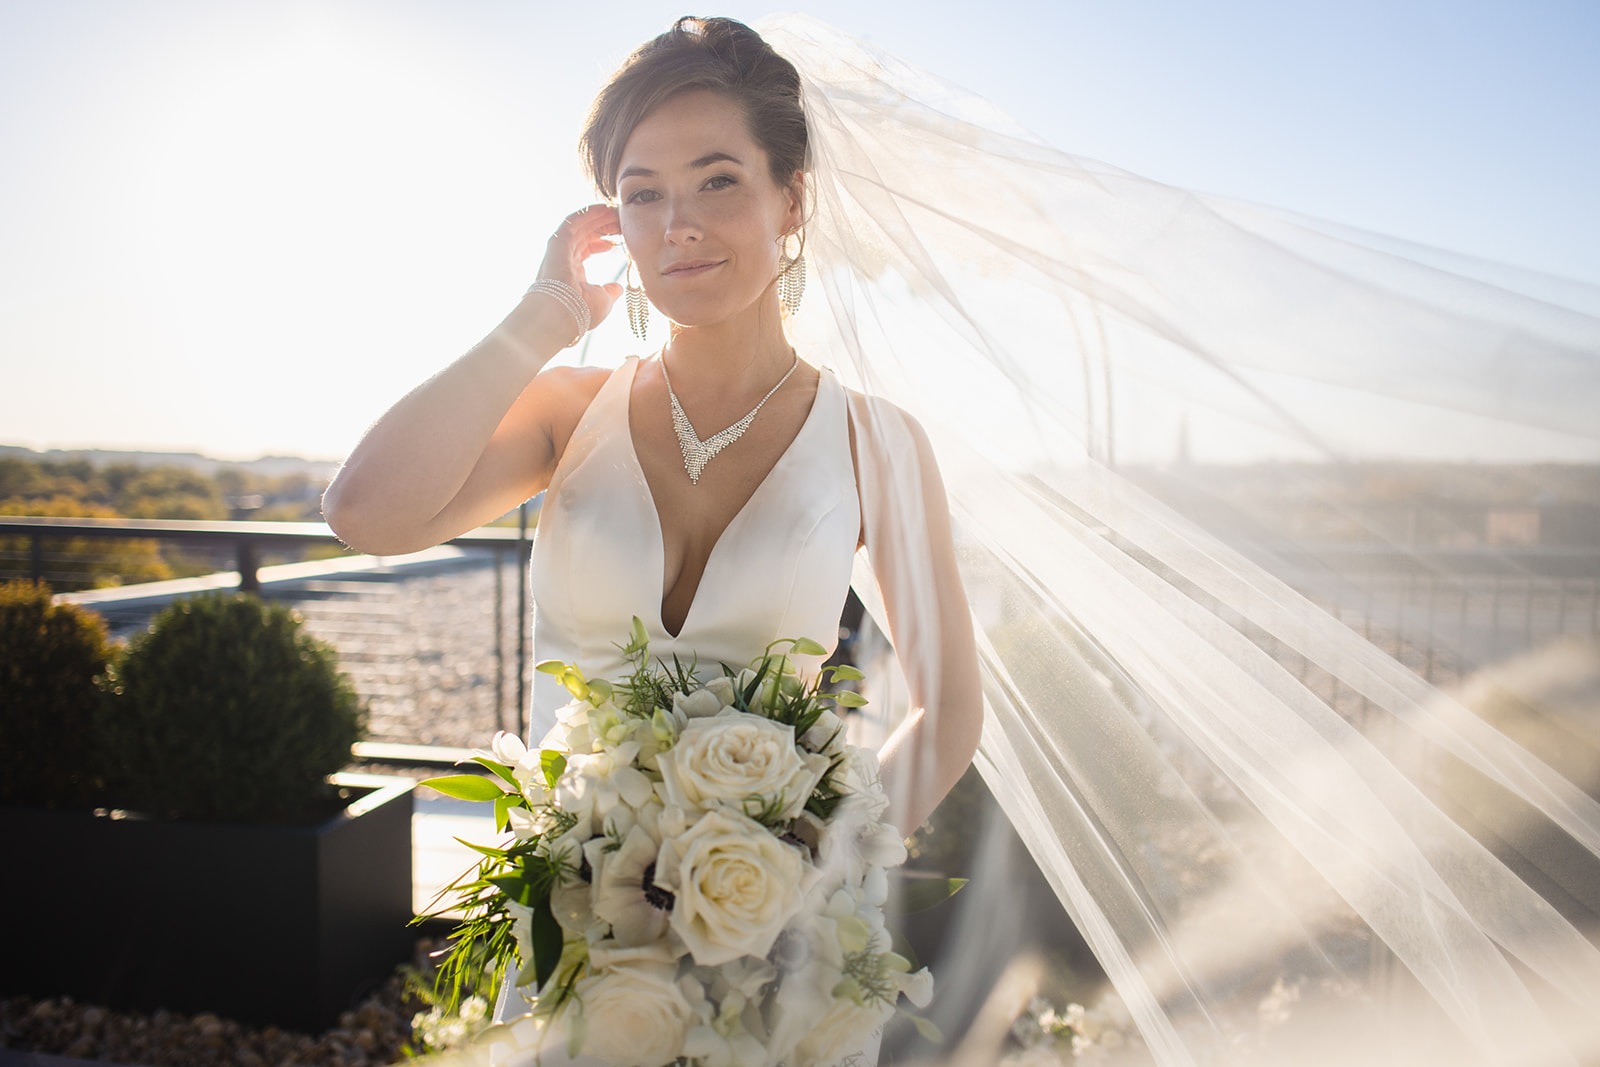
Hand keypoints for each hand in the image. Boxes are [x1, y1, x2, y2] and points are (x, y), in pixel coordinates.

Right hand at [535, 204, 623, 328]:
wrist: (561, 316)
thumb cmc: (581, 313)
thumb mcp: (603, 301)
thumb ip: (610, 292)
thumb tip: (617, 287)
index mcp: (572, 272)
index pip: (587, 249)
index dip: (603, 241)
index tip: (618, 237)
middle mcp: (564, 259)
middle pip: (584, 235)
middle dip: (603, 226)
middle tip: (620, 220)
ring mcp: (559, 250)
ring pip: (580, 226)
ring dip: (598, 217)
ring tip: (615, 210)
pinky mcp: (557, 243)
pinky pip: (574, 222)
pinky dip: (588, 213)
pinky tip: (603, 208)